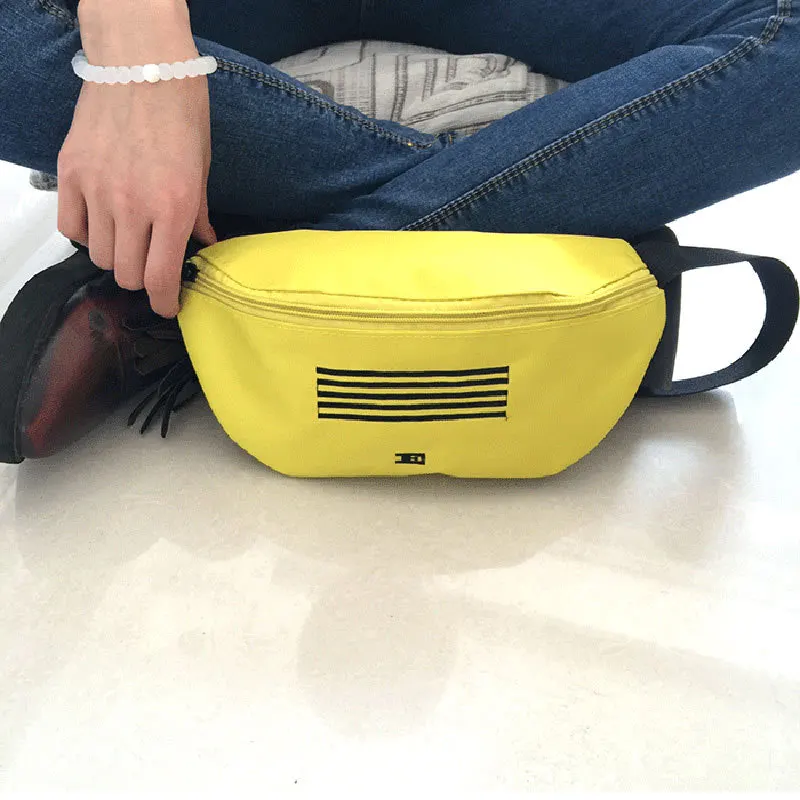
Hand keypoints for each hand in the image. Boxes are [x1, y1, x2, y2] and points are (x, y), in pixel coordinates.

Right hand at [58, 0, 216, 317]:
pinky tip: (102, 223)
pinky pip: (71, 228)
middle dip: (142, 280)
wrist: (141, 64)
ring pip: (99, 256)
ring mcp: (97, 190)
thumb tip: (205, 245)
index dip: (164, 303)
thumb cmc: (181, 112)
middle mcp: (133, 206)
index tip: (168, 307)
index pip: (160, 277)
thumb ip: (198, 214)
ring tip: (129, 240)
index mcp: (172, 207)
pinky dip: (86, 235)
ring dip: (116, 257)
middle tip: (151, 268)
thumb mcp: (201, 169)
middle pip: (126, 274)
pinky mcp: (70, 174)